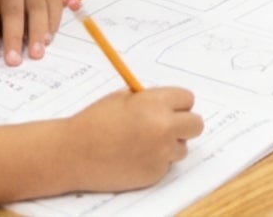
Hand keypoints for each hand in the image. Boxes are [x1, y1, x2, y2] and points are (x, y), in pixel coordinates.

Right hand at [70, 88, 202, 190]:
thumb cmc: (96, 120)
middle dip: (184, 124)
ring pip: (182, 147)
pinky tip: (135, 156)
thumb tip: (169, 104)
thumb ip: (150, 99)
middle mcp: (163, 128)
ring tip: (144, 142)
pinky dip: (156, 161)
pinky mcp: (154, 174)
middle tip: (169, 125)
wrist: (76, 152)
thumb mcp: (124, 97)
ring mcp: (160, 154)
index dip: (178, 103)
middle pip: (196, 125)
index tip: (170, 107)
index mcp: (156, 103)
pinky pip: (166, 165)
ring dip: (170, 144)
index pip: (188, 99)